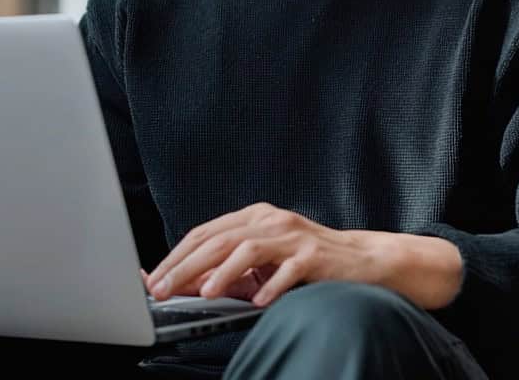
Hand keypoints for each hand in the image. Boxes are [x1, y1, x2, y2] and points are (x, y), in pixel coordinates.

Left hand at [144, 202, 463, 308]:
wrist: (364, 261)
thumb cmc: (309, 263)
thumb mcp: (264, 263)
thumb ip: (230, 270)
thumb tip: (187, 286)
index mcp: (254, 217)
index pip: (205, 233)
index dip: (177, 256)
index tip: (154, 279)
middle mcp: (271, 220)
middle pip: (219, 239)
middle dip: (186, 266)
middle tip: (164, 289)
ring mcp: (294, 235)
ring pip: (248, 248)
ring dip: (222, 272)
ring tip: (205, 293)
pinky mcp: (315, 254)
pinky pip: (288, 268)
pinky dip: (270, 285)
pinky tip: (256, 301)